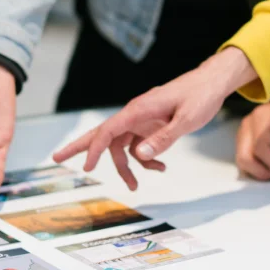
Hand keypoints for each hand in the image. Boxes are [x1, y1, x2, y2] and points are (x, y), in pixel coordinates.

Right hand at [53, 47, 257, 189]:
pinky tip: (160, 169)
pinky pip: (139, 146)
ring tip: (134, 186)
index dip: (95, 150)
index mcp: (139, 110)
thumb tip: (140, 156)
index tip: (87, 168)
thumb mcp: (186, 120)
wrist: (212, 83)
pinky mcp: (150, 125)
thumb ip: (164, 139)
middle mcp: (135, 114)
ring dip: (125, 167)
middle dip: (80, 147)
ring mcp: (141, 121)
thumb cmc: (200, 96)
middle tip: (57, 157)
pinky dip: (146, 160)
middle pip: (101, 133)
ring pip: (121, 146)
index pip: (108, 131)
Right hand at [236, 96, 269, 179]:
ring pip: (241, 160)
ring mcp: (242, 132)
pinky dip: (253, 168)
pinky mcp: (242, 140)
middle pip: (244, 157)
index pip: (260, 147)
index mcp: (261, 118)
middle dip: (262, 171)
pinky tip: (267, 168)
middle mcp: (247, 125)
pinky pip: (243, 159)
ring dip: (257, 171)